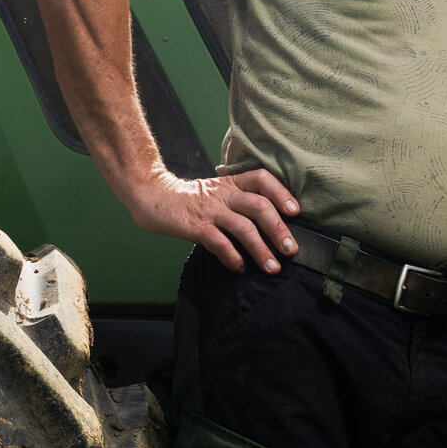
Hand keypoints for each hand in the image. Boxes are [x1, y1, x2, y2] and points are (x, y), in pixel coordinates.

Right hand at [127, 169, 299, 272]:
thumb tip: (271, 227)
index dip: (282, 194)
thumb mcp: (218, 191)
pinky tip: (240, 267)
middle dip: (279, 230)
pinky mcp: (195, 226)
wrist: (152, 196)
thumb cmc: (190, 199)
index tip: (295, 212)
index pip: (262, 180)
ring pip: (243, 228)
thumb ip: (240, 202)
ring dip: (261, 250)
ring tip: (272, 267)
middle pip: (259, 207)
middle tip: (290, 249)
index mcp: (232, 183)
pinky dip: (233, 257)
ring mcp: (210, 210)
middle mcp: (224, 194)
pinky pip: (219, 243)